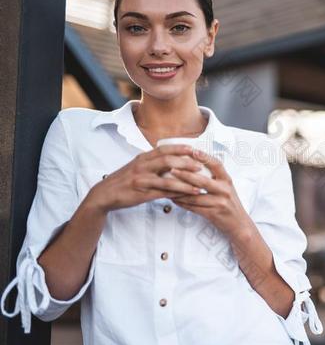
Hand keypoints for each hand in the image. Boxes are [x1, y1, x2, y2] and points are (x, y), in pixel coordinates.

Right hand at [87, 145, 205, 212]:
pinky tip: (186, 196)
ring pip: (167, 179)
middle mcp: (142, 166)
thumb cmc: (124, 180)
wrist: (104, 194)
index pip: (164, 149)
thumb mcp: (137, 167)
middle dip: (186, 162)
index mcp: (143, 158)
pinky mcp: (141, 193)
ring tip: (199, 185)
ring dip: (185, 182)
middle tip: (201, 166)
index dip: (180, 148)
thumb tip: (173, 161)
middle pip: (168, 160)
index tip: (195, 149)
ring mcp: (141, 180)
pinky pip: (162, 194)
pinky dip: (176, 194)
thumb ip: (153, 163)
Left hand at [169, 150, 253, 238]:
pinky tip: (174, 199)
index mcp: (227, 180)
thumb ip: (215, 178)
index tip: (193, 150)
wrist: (238, 224)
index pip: (216, 164)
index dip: (205, 157)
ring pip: (195, 196)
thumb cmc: (229, 203)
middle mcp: (224, 190)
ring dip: (179, 191)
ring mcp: (220, 202)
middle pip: (203, 180)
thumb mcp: (226, 187)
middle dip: (185, 174)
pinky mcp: (213, 213)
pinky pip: (194, 207)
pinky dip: (182, 203)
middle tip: (172, 169)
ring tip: (168, 186)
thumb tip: (196, 165)